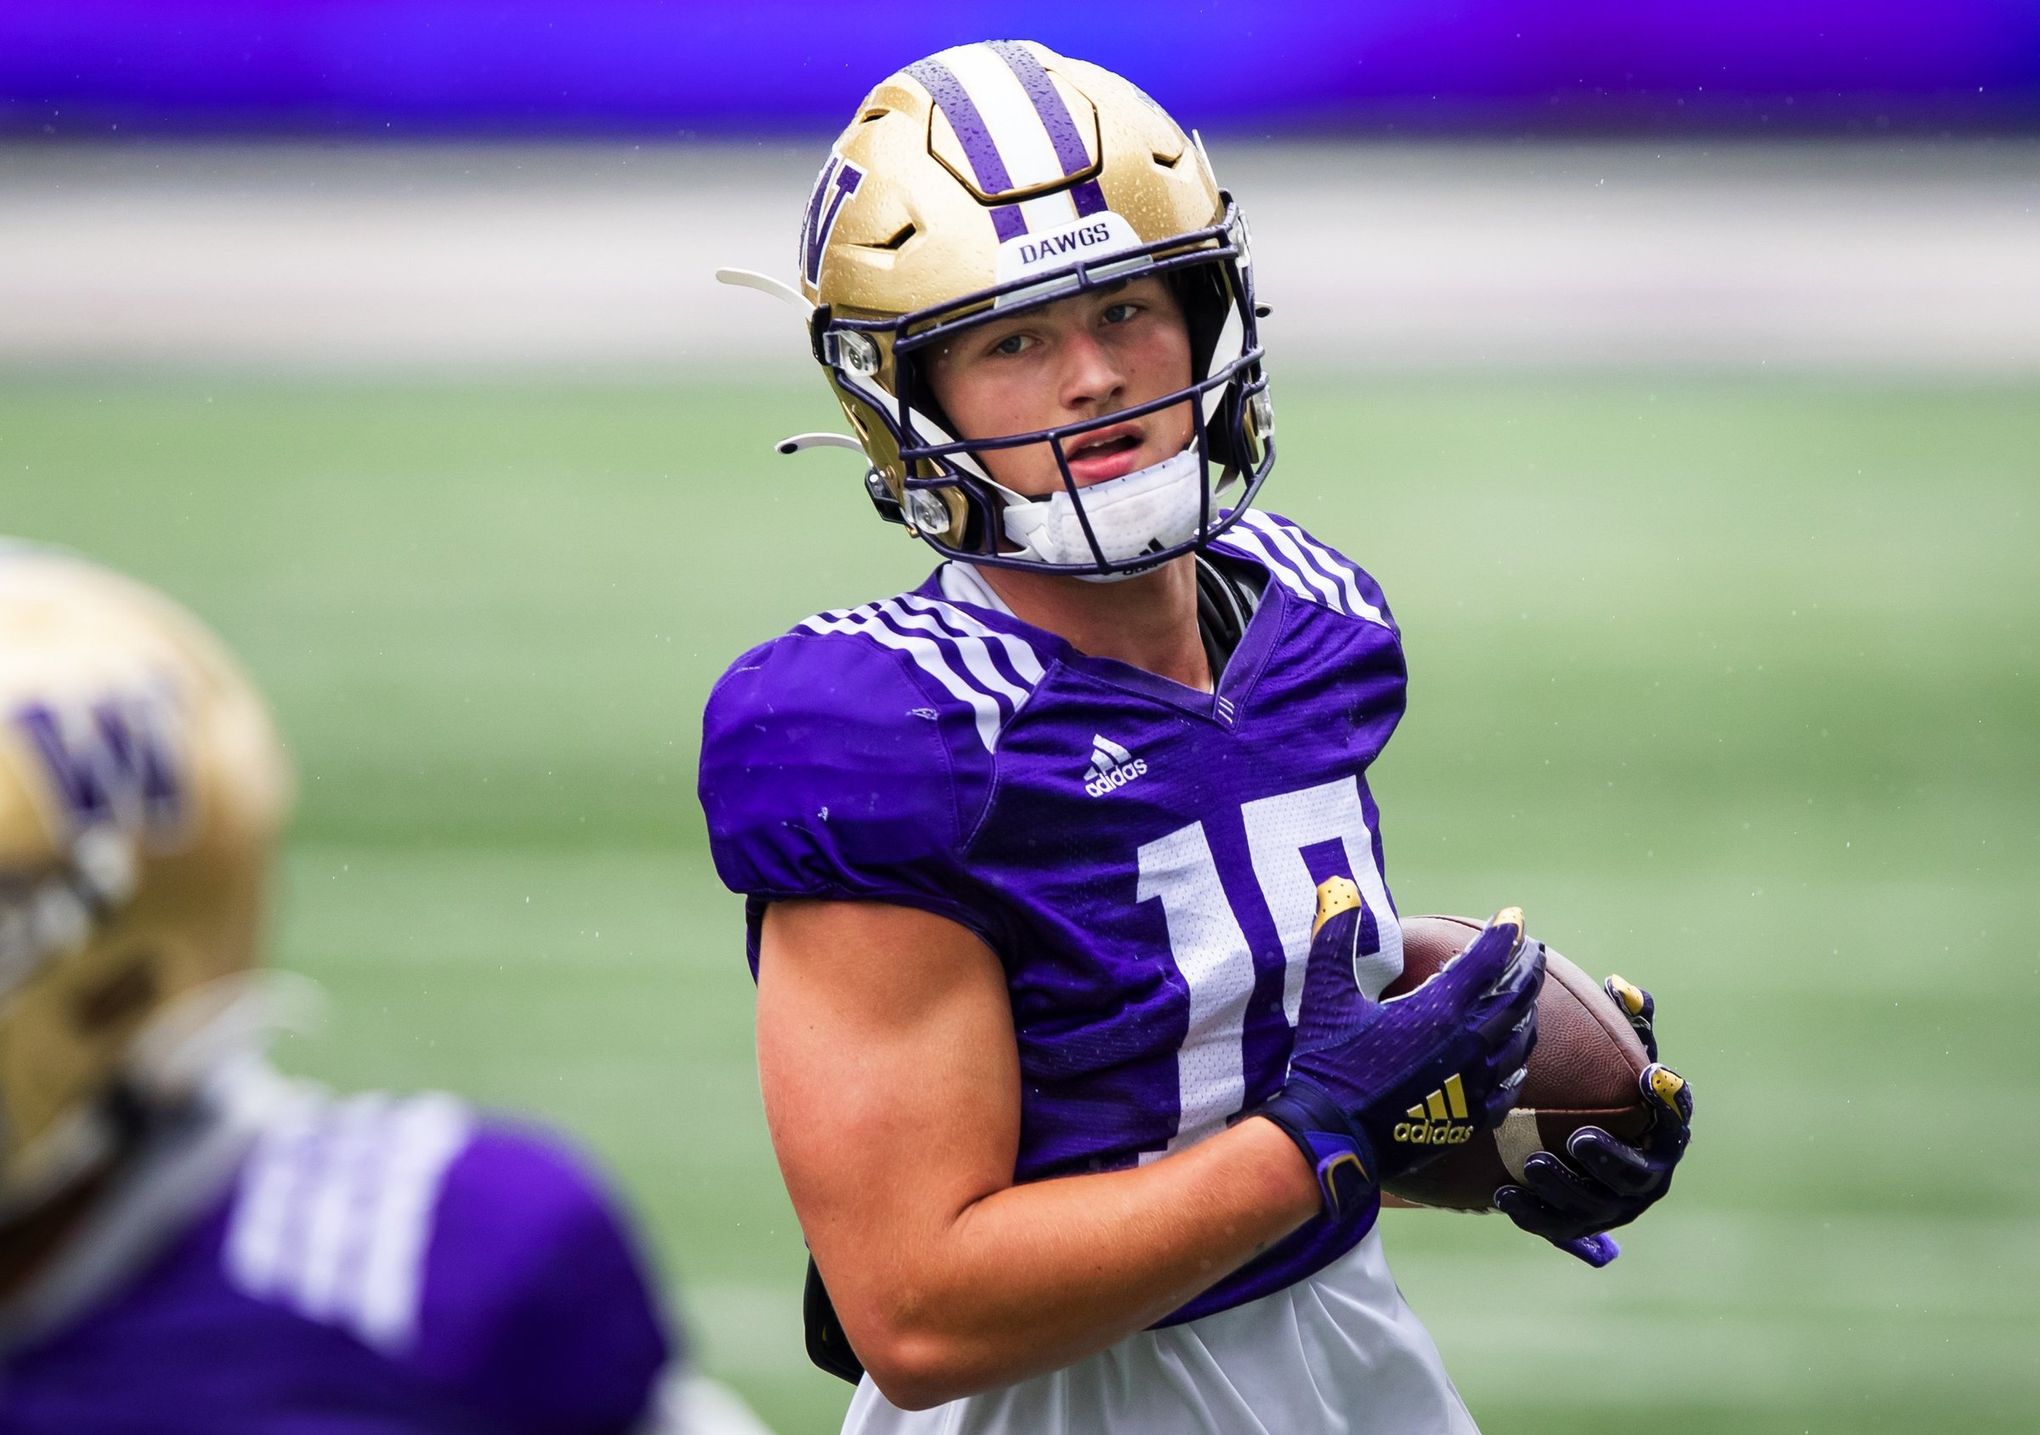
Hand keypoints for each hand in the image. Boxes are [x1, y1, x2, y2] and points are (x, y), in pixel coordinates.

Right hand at [1250, 878, 1544, 1218]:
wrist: (1334, 1139)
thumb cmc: (1328, 1065)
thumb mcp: (1327, 996)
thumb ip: (1336, 938)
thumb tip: (1338, 886)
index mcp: (1439, 1011)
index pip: (1485, 961)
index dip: (1502, 933)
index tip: (1513, 914)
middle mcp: (1468, 1044)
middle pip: (1514, 997)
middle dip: (1525, 967)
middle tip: (1531, 947)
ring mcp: (1475, 1084)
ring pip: (1518, 1041)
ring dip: (1526, 1012)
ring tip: (1526, 995)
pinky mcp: (1471, 1119)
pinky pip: (1509, 1085)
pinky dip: (1517, 1062)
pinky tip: (1515, 1059)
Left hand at [1494, 976, 1692, 1266]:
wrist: (1566, 1145)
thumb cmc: (1602, 1089)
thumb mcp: (1615, 1056)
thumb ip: (1626, 1023)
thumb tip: (1621, 985)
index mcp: (1662, 1138)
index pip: (1676, 1123)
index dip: (1671, 1103)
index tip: (1653, 1074)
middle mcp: (1644, 1179)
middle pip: (1634, 1177)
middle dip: (1611, 1159)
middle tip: (1580, 1137)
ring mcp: (1610, 1208)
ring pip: (1592, 1206)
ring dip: (1563, 1186)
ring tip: (1533, 1162)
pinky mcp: (1574, 1227)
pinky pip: (1554, 1226)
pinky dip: (1531, 1212)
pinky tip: (1503, 1193)